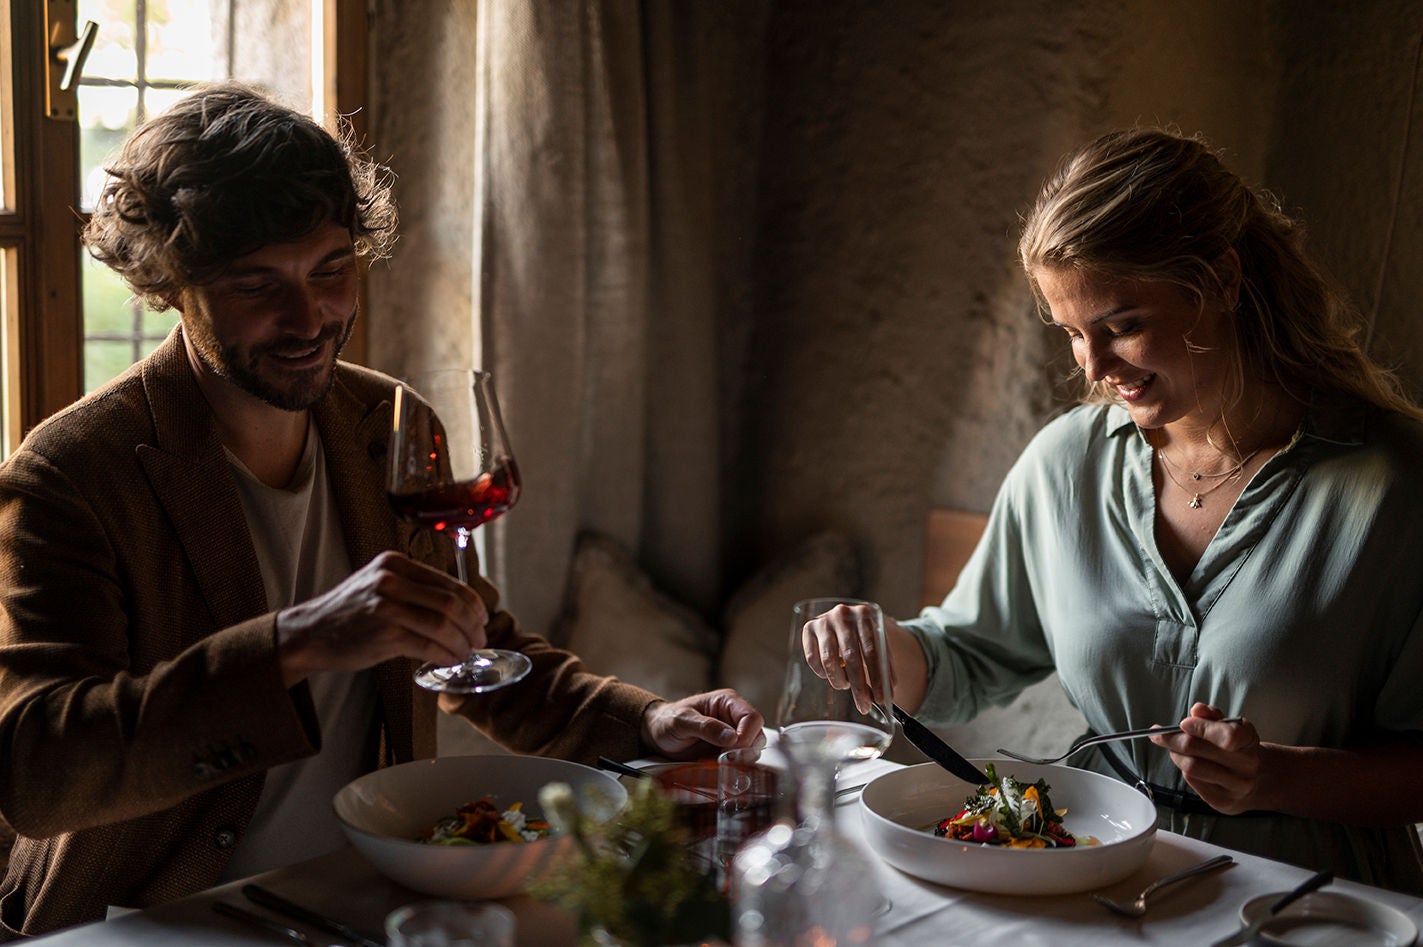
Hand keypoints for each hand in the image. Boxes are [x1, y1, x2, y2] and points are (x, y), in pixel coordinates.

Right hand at [276, 551, 488, 684]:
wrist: (309, 634)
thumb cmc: (349, 614)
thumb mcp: (378, 586)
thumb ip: (414, 590)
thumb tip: (461, 610)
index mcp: (395, 563)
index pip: (448, 582)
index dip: (473, 603)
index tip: (482, 619)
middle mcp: (391, 579)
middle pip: (450, 602)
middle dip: (472, 625)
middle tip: (480, 640)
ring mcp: (386, 605)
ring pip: (442, 624)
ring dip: (461, 643)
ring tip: (466, 653)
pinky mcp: (383, 632)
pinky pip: (427, 644)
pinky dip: (445, 654)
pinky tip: (449, 660)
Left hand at [640, 688, 764, 759]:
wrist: (656, 734)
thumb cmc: (667, 720)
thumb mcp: (682, 720)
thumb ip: (705, 727)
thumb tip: (730, 737)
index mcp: (727, 702)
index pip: (752, 718)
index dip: (747, 735)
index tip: (731, 750)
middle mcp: (734, 718)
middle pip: (757, 736)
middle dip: (745, 751)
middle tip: (725, 761)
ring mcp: (732, 736)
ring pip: (752, 751)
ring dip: (739, 762)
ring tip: (718, 765)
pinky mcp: (727, 752)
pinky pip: (740, 762)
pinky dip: (733, 769)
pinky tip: (718, 770)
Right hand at [801, 603, 895, 712]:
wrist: (846, 616)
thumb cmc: (864, 635)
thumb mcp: (877, 642)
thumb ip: (882, 664)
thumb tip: (887, 695)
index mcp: (865, 614)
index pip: (872, 651)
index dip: (877, 678)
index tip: (880, 698)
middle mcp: (843, 614)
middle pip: (851, 657)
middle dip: (859, 686)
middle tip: (864, 705)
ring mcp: (824, 621)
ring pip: (829, 660)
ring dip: (839, 680)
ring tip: (846, 684)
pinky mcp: (808, 628)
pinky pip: (813, 659)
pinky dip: (822, 672)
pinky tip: (830, 673)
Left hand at [1150, 702, 1262, 813]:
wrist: (1253, 779)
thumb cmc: (1234, 747)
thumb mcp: (1227, 725)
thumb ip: (1211, 715)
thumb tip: (1197, 710)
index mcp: (1248, 740)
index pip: (1228, 735)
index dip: (1201, 728)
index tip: (1183, 723)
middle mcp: (1247, 765)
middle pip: (1198, 750)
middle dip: (1172, 739)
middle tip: (1158, 734)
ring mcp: (1237, 786)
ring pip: (1192, 767)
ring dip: (1176, 755)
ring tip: (1173, 749)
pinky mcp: (1224, 801)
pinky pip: (1193, 782)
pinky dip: (1183, 769)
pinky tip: (1186, 764)